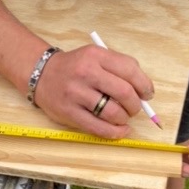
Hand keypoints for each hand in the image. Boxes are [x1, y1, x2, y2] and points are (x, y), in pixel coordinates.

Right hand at [32, 42, 154, 135]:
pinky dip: (115, 132)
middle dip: (135, 104)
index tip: (147, 94)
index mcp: (96, 55)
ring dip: (124, 118)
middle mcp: (86, 72)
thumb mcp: (95, 57)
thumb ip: (118, 69)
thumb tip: (143, 92)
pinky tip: (120, 130)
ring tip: (122, 117)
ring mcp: (76, 93)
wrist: (41, 73)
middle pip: (124, 92)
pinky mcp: (69, 112)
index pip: (130, 69)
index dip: (144, 84)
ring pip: (113, 112)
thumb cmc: (75, 67)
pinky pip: (98, 128)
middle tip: (135, 108)